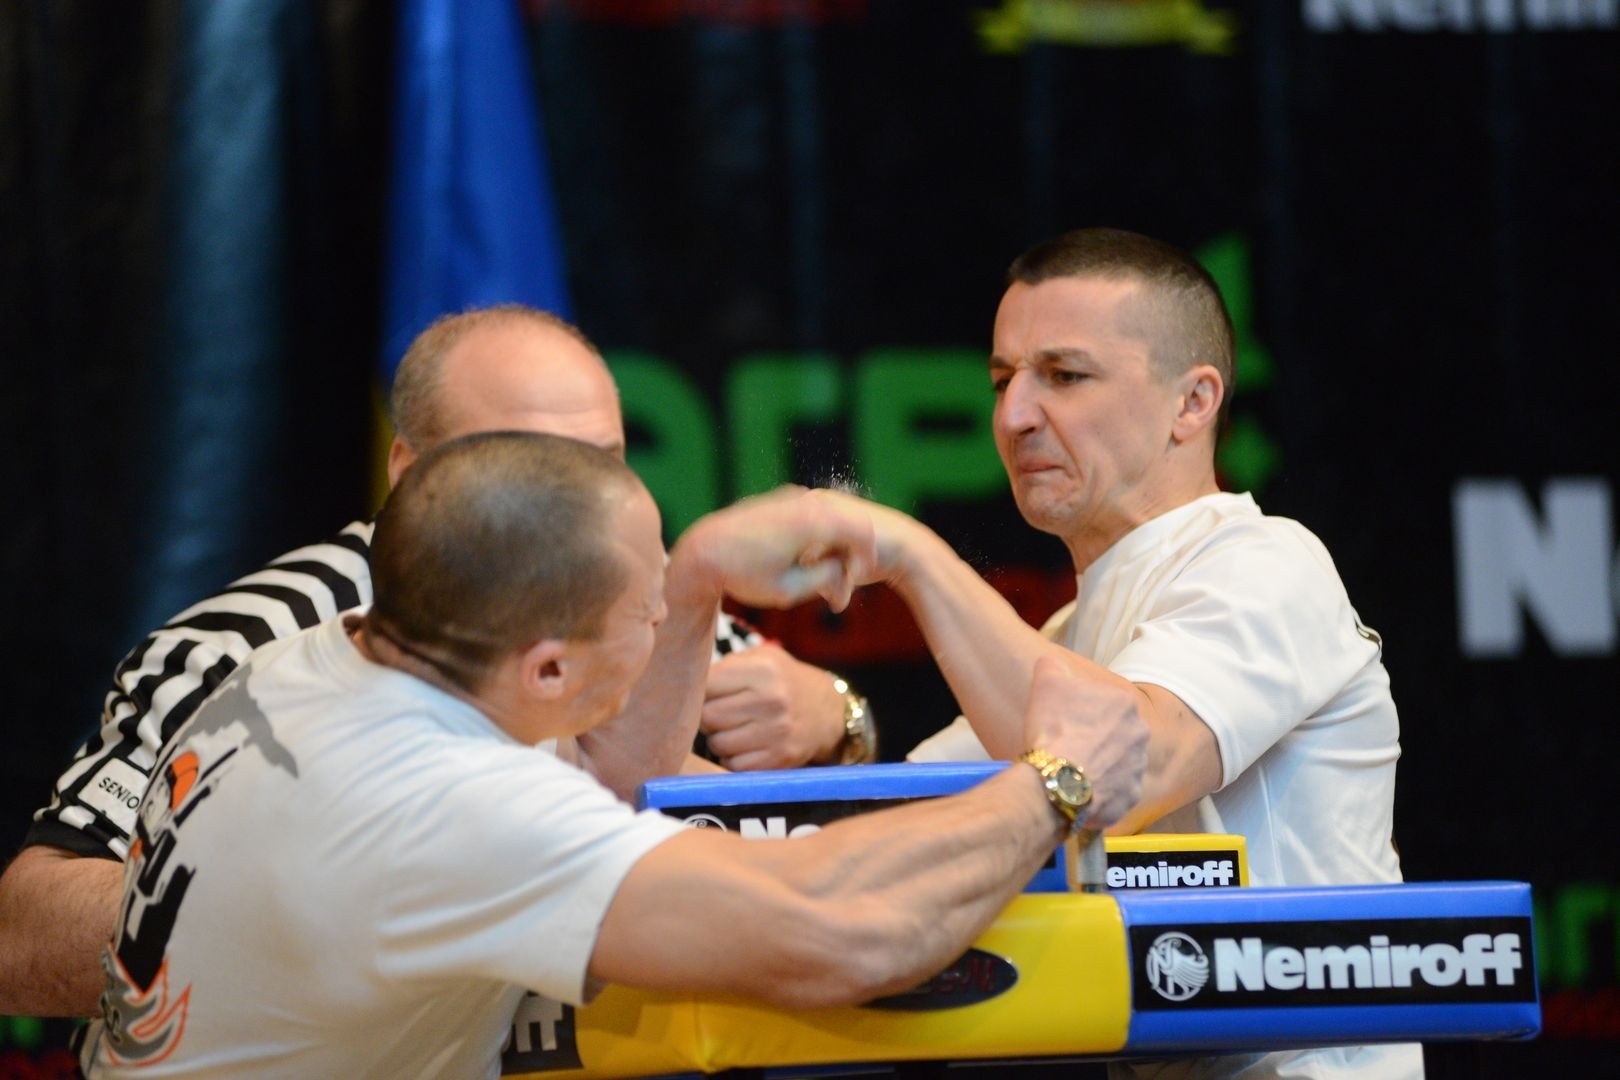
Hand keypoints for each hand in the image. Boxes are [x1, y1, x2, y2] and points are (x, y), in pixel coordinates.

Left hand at [672, 487, 878, 611]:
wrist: (700, 552)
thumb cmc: (742, 575)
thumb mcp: (788, 591)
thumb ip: (825, 579)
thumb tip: (845, 571)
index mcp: (812, 521)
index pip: (862, 531)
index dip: (867, 557)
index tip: (859, 578)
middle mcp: (804, 502)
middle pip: (847, 525)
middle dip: (849, 555)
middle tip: (839, 587)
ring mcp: (791, 497)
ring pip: (829, 520)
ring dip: (832, 547)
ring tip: (817, 579)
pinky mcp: (779, 500)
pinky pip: (810, 517)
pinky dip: (815, 538)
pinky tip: (799, 564)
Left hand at [700, 644, 846, 770]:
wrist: (826, 712)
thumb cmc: (780, 682)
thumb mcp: (760, 659)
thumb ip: (723, 666)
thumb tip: (678, 687)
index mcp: (763, 670)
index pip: (705, 686)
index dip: (701, 691)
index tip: (711, 692)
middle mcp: (772, 701)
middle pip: (708, 717)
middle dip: (709, 716)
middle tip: (724, 711)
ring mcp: (777, 733)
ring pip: (718, 744)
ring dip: (721, 738)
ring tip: (738, 727)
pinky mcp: (779, 760)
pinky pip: (734, 765)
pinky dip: (734, 758)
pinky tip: (748, 745)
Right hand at [1021, 654, 1147, 830]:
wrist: (1058, 782)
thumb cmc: (1054, 729)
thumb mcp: (1045, 685)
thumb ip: (1051, 667)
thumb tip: (1051, 663)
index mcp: (1125, 702)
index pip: (1102, 702)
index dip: (1080, 711)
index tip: (1064, 721)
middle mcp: (1140, 732)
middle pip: (1114, 731)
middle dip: (1096, 736)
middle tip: (1069, 745)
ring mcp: (1138, 766)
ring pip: (1118, 760)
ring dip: (1101, 763)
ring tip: (1074, 770)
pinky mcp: (1132, 795)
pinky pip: (1117, 789)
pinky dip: (1102, 789)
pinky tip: (1081, 789)